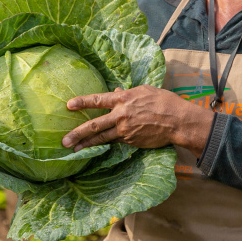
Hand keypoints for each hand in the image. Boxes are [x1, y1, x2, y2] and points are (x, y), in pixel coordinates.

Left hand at [61, 85, 214, 156]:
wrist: (178, 121)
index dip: (82, 102)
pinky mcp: (131, 141)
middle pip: (95, 125)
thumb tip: (115, 90)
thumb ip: (127, 93)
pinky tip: (97, 148)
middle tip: (64, 141)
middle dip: (77, 133)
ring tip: (74, 150)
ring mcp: (126, 130)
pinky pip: (116, 142)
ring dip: (87, 144)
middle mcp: (122, 115)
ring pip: (102, 138)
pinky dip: (106, 144)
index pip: (98, 100)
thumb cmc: (164, 102)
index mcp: (124, 99)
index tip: (68, 105)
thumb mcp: (145, 91)